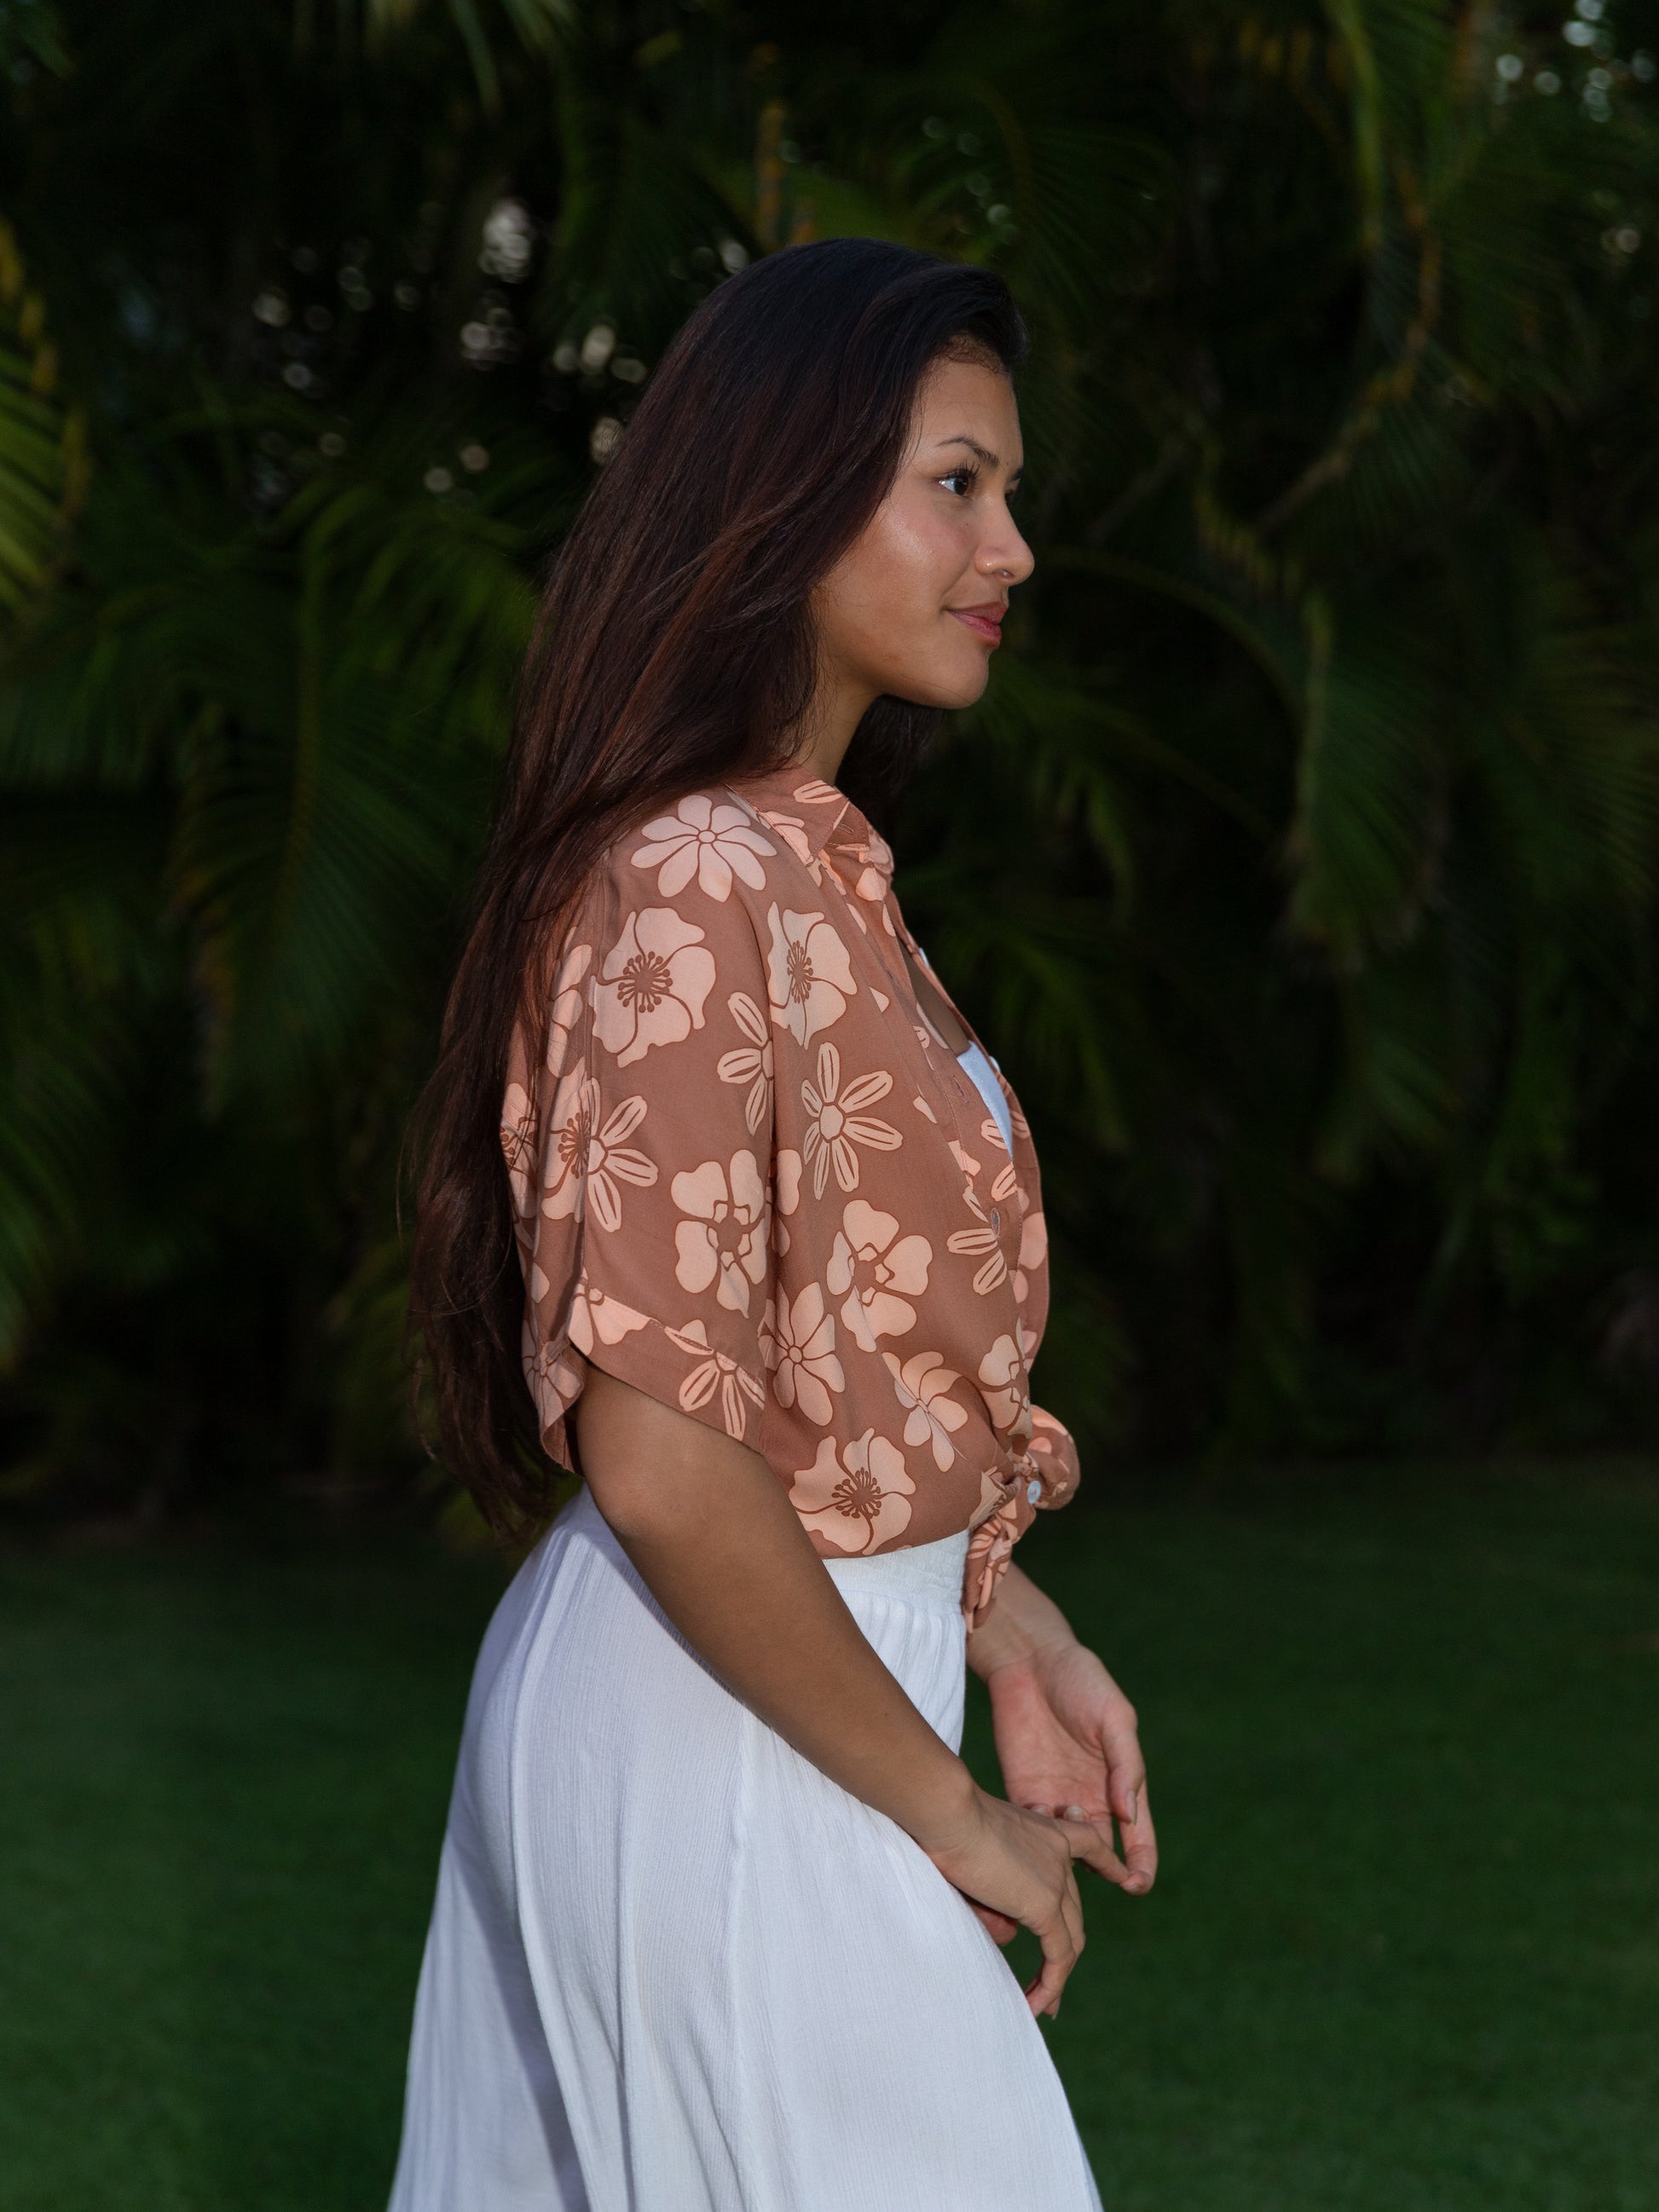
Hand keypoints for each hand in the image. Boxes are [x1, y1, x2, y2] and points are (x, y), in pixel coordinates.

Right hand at [918, 1784, 1118, 2016]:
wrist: (947, 1811)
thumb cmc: (945, 1824)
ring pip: (1069, 1939)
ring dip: (1057, 1976)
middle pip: (1072, 1909)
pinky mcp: (1045, 1905)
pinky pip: (1058, 1956)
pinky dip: (1049, 1985)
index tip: (1121, 1876)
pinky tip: (1034, 2005)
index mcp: (1045, 1828)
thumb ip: (997, 1891)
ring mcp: (1056, 1879)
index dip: (1108, 1864)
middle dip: (1066, 1947)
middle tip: (1050, 1982)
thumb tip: (1009, 1929)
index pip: (1089, 1844)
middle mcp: (1059, 1852)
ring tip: (1043, 2005)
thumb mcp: (977, 1856)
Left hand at [984, 1637, 1156, 1925]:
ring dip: (1065, 1862)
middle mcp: (1091, 1799)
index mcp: (1121, 1784)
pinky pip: (1032, 1832)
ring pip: (1066, 1852)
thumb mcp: (1114, 1718)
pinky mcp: (1025, 1794)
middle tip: (1089, 1875)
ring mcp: (1057, 1799)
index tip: (1136, 1885)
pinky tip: (1029, 1837)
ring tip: (1058, 1853)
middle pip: (1102, 1855)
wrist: (1029, 1661)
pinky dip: (1033, 1844)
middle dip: (1101, 1875)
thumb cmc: (1082, 1682)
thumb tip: (1130, 1814)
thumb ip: (1125, 1765)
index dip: (1141, 1866)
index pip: (1138, 1838)